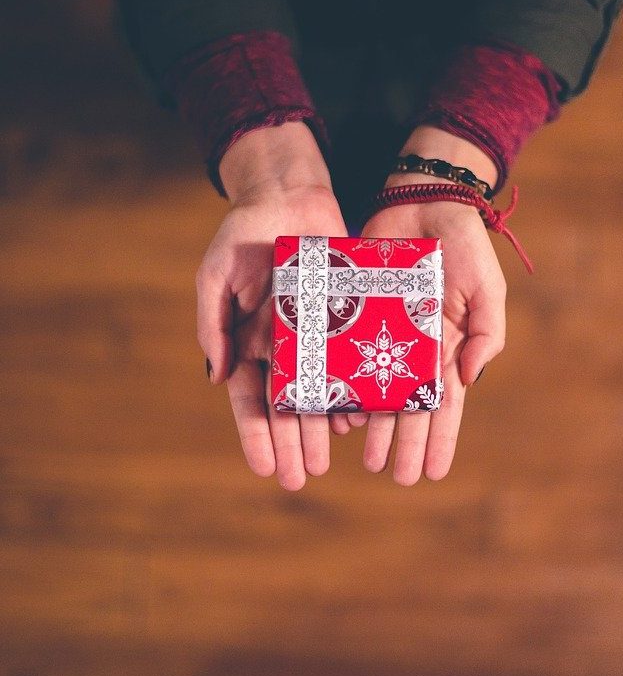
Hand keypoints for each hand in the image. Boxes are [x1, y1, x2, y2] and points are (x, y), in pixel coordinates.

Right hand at [196, 122, 347, 489]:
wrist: (289, 197)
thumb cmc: (245, 234)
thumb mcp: (217, 274)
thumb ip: (213, 323)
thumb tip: (217, 376)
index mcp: (248, 342)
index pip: (251, 399)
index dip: (256, 434)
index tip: (266, 468)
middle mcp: (283, 347)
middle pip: (286, 406)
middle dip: (291, 443)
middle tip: (301, 478)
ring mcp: (315, 336)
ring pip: (318, 392)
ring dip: (319, 428)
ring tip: (325, 460)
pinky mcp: (343, 319)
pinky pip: (349, 362)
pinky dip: (351, 391)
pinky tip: (357, 418)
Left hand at [345, 126, 506, 484]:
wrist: (422, 202)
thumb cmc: (462, 245)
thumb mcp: (486, 288)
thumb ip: (486, 332)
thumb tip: (469, 379)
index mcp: (447, 347)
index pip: (445, 404)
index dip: (441, 439)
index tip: (435, 473)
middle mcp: (414, 349)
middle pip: (409, 407)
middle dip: (405, 443)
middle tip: (396, 476)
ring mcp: (384, 334)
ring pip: (377, 390)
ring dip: (374, 426)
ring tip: (366, 458)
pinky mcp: (356, 315)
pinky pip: (347, 356)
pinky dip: (345, 385)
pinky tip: (339, 413)